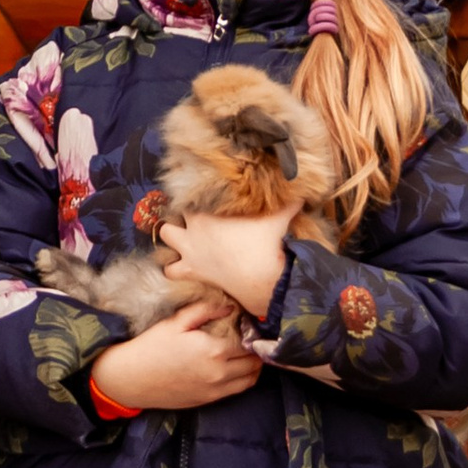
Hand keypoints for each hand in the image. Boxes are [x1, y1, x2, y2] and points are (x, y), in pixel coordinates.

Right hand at [97, 296, 261, 410]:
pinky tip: (233, 366)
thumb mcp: (176, 322)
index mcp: (213, 350)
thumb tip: (231, 305)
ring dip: (253, 365)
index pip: (249, 340)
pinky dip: (243, 378)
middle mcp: (219, 373)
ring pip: (251, 378)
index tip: (248, 321)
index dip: (251, 329)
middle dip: (256, 347)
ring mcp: (215, 390)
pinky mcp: (208, 400)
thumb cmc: (151, 346)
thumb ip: (206, 310)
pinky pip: (237, 390)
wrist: (131, 379)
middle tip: (249, 336)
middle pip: (254, 361)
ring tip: (246, 351)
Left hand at [158, 209, 290, 324]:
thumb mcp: (278, 216)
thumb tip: (302, 190)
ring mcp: (188, 250)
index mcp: (207, 211)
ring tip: (179, 239)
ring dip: (170, 238)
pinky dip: (173, 268)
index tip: (203, 201)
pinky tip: (180, 267)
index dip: (195, 198)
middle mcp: (192, 228)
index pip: (190, 197)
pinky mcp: (191, 271)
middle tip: (190, 220)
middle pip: (171, 215)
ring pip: (165, 237)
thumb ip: (287, 201)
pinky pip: (170, 270)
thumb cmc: (266, 242)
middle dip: (177, 217)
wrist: (259, 276)